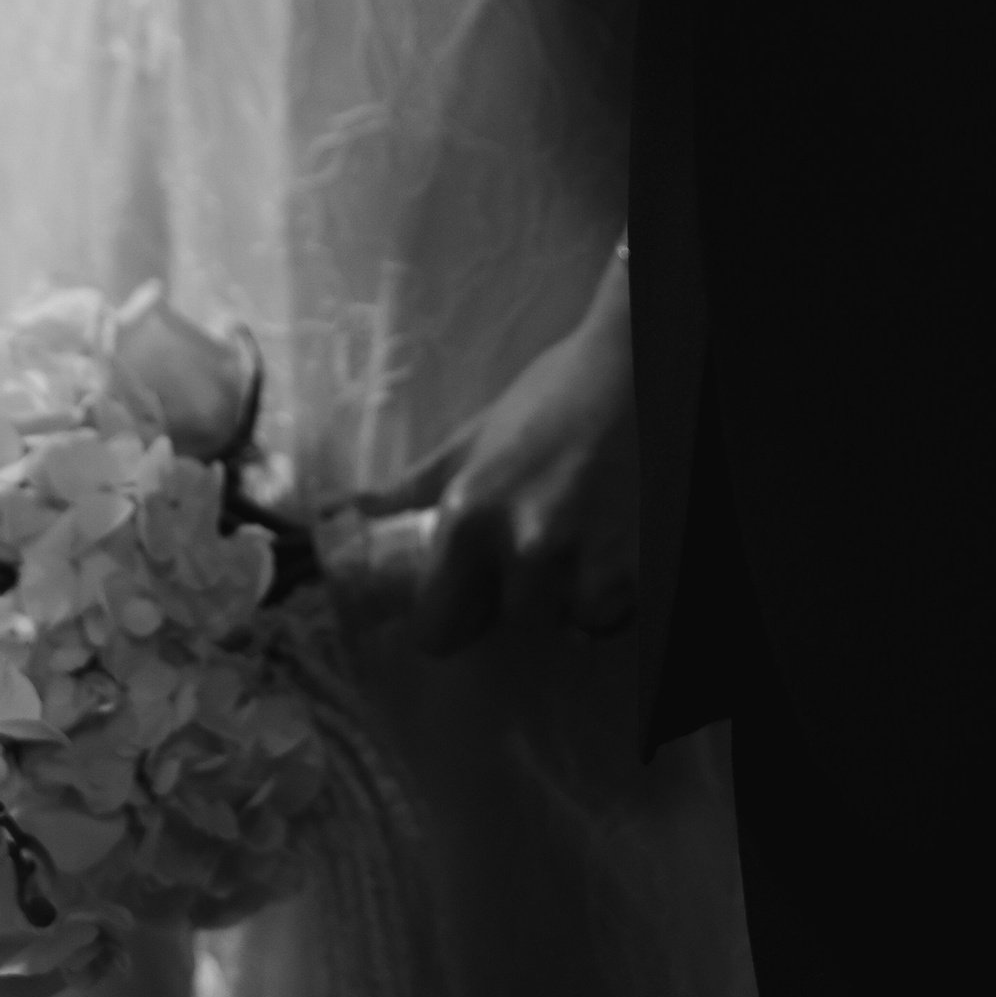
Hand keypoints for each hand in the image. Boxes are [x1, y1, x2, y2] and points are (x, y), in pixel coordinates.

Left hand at [324, 250, 637, 651]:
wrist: (635, 370)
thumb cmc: (552, 396)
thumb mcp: (476, 436)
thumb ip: (419, 486)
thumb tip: (354, 508)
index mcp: (470, 516)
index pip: (438, 626)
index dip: (449, 620)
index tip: (464, 605)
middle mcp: (523, 548)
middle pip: (510, 621)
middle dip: (519, 594)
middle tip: (536, 545)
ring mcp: (586, 563)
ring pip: (565, 623)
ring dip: (569, 595)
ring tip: (580, 540)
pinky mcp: (641, 571)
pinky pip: (613, 614)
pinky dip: (613, 593)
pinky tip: (614, 546)